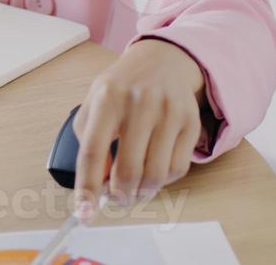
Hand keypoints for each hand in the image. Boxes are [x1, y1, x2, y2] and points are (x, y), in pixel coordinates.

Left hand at [72, 38, 205, 218]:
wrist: (161, 61)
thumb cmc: (122, 87)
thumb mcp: (94, 102)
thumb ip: (89, 140)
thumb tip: (97, 182)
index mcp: (107, 98)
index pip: (92, 152)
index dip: (86, 187)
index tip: (84, 213)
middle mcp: (139, 104)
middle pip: (128, 170)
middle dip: (119, 195)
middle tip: (116, 199)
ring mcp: (168, 112)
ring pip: (155, 174)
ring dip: (142, 192)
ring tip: (134, 188)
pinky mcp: (191, 122)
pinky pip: (178, 168)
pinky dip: (163, 181)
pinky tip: (153, 171)